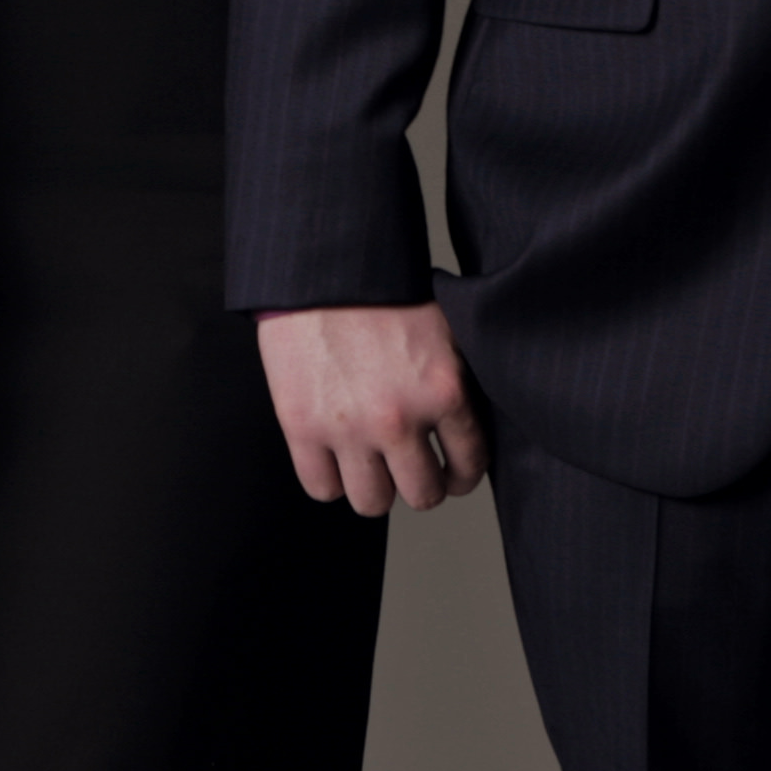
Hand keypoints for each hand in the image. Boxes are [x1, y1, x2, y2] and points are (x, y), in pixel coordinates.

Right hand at [259, 302, 486, 514]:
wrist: (318, 268)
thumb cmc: (381, 292)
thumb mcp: (441, 331)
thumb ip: (455, 382)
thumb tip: (465, 427)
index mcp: (443, 392)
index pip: (469, 465)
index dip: (462, 477)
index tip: (452, 475)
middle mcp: (398, 420)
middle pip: (423, 496)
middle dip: (419, 484)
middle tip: (410, 469)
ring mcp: (347, 428)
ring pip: (373, 503)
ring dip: (374, 486)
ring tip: (369, 466)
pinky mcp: (301, 426)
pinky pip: (322, 488)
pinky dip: (329, 479)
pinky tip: (334, 458)